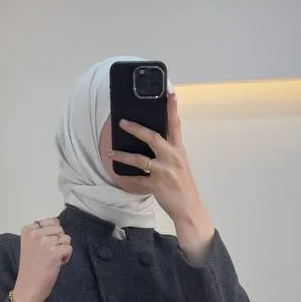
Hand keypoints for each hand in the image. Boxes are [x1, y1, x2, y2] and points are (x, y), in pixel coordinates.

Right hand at [14, 218, 71, 301]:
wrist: (28, 287)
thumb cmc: (31, 269)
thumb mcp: (30, 245)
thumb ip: (41, 233)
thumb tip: (57, 223)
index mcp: (27, 230)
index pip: (51, 221)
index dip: (52, 235)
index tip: (44, 247)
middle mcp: (35, 234)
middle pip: (60, 229)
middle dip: (59, 241)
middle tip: (49, 255)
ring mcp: (44, 243)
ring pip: (66, 238)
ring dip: (63, 249)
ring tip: (52, 259)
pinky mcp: (54, 253)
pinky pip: (69, 248)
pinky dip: (66, 257)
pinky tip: (57, 264)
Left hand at [109, 93, 214, 262]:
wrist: (189, 208)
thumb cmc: (182, 186)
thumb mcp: (179, 164)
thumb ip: (169, 151)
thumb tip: (152, 140)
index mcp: (179, 150)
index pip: (175, 125)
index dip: (172, 108)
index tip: (169, 93)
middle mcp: (172, 158)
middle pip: (153, 137)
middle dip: (136, 129)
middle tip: (122, 121)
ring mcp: (164, 172)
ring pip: (140, 160)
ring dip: (124, 155)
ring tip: (111, 151)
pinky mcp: (157, 185)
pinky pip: (137, 180)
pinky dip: (126, 177)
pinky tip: (117, 173)